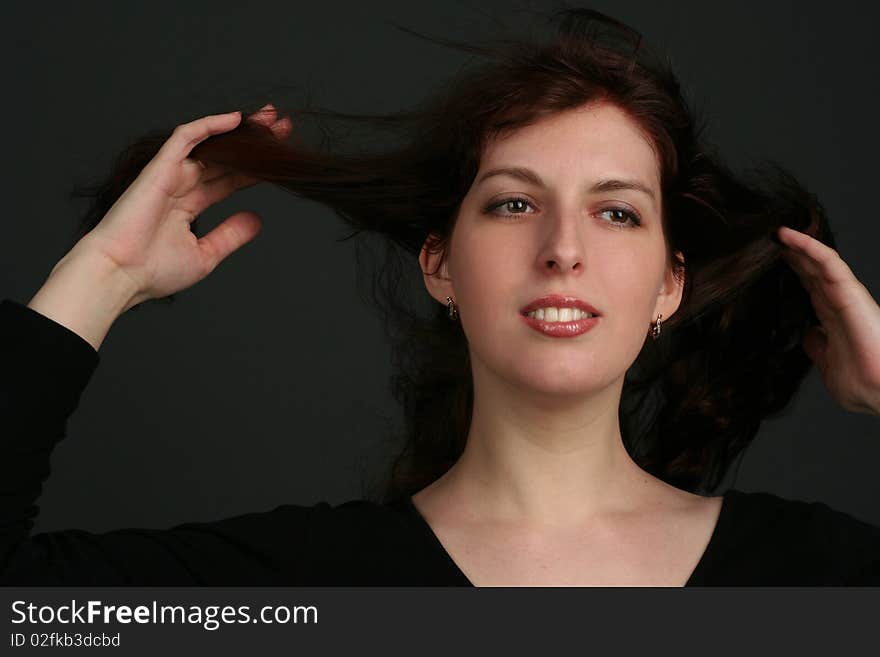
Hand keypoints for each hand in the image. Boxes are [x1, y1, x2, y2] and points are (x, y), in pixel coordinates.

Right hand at [73, 104, 291, 310]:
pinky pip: (186, 137)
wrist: (121, 274)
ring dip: (241, 130)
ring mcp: (170, 175)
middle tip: (284, 130)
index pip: (228, 180)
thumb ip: (230, 235)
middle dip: (254, 144)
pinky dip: (211, 125)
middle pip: (225, 157)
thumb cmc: (153, 271)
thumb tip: (257, 218)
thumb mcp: (205, 255)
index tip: (280, 160)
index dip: (254, 168)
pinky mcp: (160, 167)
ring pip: (211, 143)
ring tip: (272, 119)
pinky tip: (238, 119)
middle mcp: (180, 186)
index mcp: (187, 206)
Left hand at [777, 225, 879, 414]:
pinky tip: (788, 235)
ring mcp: (845, 297)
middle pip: (811, 271)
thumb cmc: (866, 387)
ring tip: (775, 230)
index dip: (793, 274)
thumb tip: (809, 335)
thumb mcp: (829, 367)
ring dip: (797, 244)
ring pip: (818, 261)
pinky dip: (808, 246)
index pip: (810, 289)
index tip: (773, 263)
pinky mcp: (850, 293)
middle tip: (769, 240)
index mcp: (833, 320)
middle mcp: (839, 304)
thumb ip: (818, 349)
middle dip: (791, 255)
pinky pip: (828, 262)